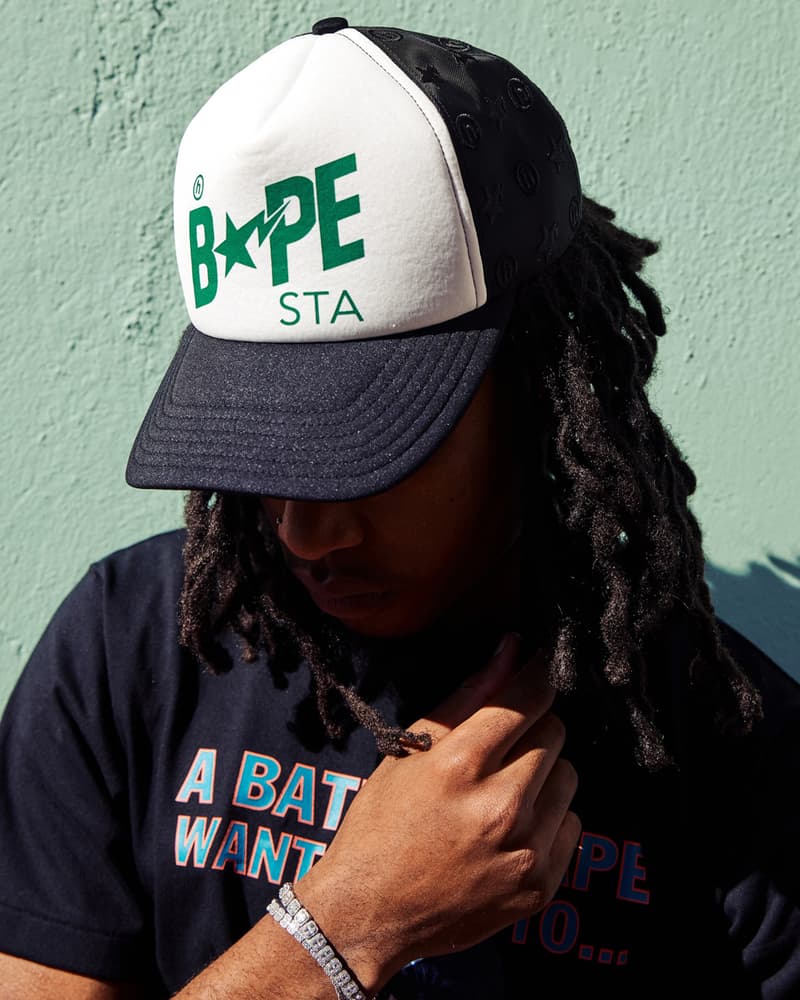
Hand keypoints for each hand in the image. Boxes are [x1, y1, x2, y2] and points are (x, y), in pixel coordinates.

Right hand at [297, 634, 579, 990]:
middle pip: (554, 732)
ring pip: (568, 775)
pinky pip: (572, 823)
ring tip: (503, 787)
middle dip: (533, 725)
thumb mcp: (409, 751)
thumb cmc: (381, 824)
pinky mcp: (540, 886)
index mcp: (460, 766)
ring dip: (543, 770)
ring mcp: (525, 851)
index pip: (527, 698)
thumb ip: (467, 696)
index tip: (538, 662)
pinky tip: (511, 825)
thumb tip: (512, 649)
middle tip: (501, 742)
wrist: (369, 914)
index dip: (537, 672)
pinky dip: (549, 815)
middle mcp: (499, 807)